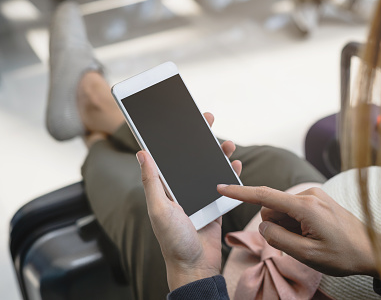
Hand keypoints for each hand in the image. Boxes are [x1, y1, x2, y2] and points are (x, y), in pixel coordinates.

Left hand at [137, 112, 241, 289]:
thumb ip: (152, 182)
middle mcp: (182, 188)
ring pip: (210, 167)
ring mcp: (200, 195)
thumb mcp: (159, 209)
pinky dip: (231, 173)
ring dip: (219, 153)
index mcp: (166, 187)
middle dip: (200, 137)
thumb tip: (141, 153)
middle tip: (207, 119)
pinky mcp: (215, 203)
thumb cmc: (173, 240)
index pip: (169, 155)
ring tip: (228, 144)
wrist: (195, 265)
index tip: (181, 118)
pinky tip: (236, 164)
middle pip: (192, 156)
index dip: (175, 136)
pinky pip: (225, 184)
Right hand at [217, 184, 380, 276]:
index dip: (240, 192)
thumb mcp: (307, 254)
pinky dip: (296, 223)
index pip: (264, 196)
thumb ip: (278, 238)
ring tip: (310, 240)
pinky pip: (294, 209)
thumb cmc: (343, 255)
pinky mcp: (318, 199)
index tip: (222, 187)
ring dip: (287, 227)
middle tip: (299, 243)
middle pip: (272, 208)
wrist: (374, 250)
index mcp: (305, 206)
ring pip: (283, 210)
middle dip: (276, 226)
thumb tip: (263, 225)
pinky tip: (314, 234)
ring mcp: (315, 195)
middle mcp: (309, 194)